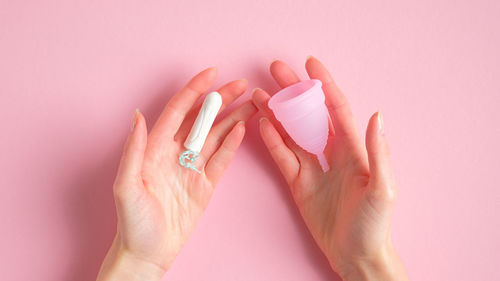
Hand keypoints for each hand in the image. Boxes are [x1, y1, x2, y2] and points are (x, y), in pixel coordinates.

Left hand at [97, 67, 256, 280]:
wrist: (148, 252)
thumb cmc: (132, 222)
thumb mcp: (126, 186)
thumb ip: (134, 150)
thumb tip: (138, 116)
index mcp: (155, 148)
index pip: (178, 111)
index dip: (194, 90)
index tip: (211, 74)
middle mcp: (175, 153)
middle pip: (202, 119)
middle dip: (221, 100)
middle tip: (242, 84)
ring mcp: (192, 168)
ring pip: (216, 136)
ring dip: (233, 118)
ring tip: (251, 103)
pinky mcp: (205, 184)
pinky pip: (222, 159)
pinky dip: (233, 144)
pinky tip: (242, 129)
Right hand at [252, 57, 407, 280]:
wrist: (356, 255)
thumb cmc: (375, 224)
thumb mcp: (383, 189)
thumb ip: (377, 152)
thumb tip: (375, 114)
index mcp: (354, 150)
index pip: (336, 109)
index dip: (324, 85)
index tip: (310, 64)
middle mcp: (332, 154)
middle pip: (309, 115)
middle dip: (293, 91)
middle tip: (276, 70)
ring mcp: (313, 168)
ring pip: (291, 133)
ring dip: (276, 112)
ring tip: (259, 94)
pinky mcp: (299, 184)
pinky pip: (283, 157)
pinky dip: (272, 140)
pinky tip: (262, 123)